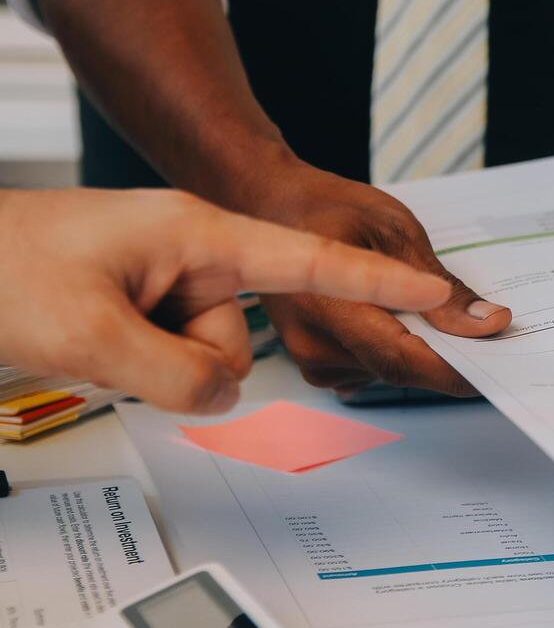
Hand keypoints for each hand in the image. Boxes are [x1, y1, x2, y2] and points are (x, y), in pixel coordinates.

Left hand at [0, 188, 449, 413]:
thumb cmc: (0, 267)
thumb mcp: (90, 332)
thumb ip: (178, 375)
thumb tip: (222, 394)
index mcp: (197, 233)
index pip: (310, 262)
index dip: (378, 282)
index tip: (435, 292)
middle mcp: (191, 255)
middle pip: (238, 339)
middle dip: (183, 363)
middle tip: (111, 345)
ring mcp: (166, 284)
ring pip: (204, 360)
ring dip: (149, 369)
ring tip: (87, 336)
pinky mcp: (145, 310)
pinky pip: (173, 363)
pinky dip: (136, 368)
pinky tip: (90, 344)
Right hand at [246, 163, 511, 396]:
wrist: (269, 206)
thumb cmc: (326, 208)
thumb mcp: (395, 231)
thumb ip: (441, 285)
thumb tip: (487, 324)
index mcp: (326, 307)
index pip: (403, 360)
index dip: (458, 369)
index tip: (503, 362)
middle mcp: (314, 345)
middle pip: (401, 370)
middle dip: (452, 357)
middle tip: (494, 332)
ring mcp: (312, 358)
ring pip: (391, 372)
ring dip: (426, 351)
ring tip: (449, 315)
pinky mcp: (319, 362)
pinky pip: (374, 368)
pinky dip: (401, 347)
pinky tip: (409, 316)